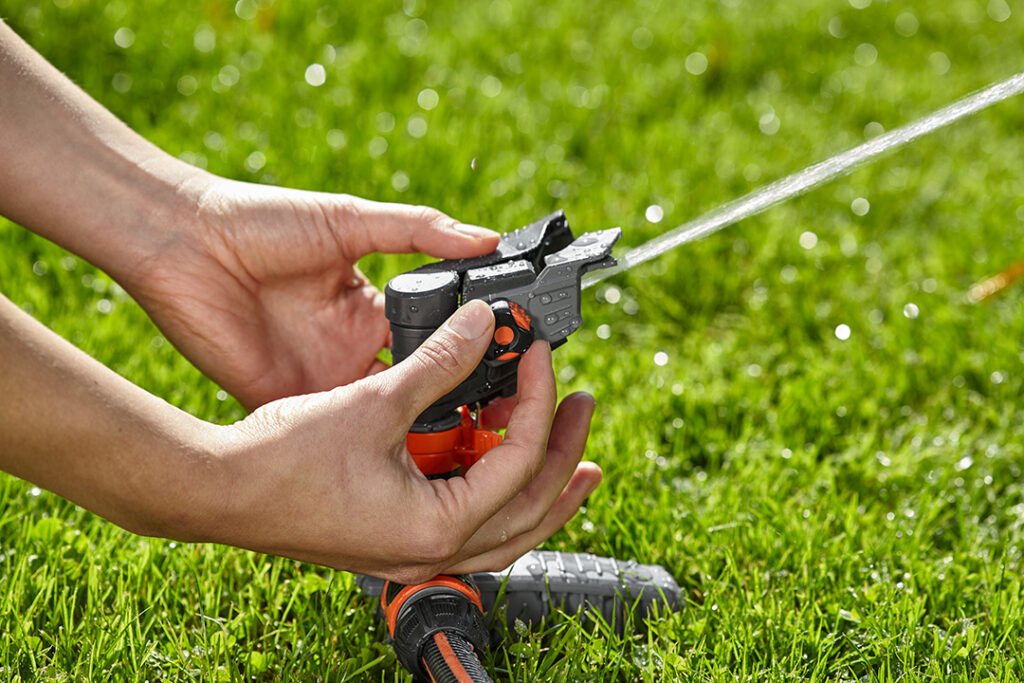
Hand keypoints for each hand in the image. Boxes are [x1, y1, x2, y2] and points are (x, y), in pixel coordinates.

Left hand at [121, 178, 499, 408]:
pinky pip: (332, 431)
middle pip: (414, 384)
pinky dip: (362, 445)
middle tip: (497, 413)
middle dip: (453, 399)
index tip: (510, 363)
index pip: (432, 337)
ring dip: (415, 428)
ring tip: (462, 439)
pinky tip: (401, 454)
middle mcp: (351, 348)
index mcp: (369, 308)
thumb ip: (420, 231)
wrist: (184, 241)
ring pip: (380, 417)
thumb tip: (487, 240)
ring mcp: (320, 378)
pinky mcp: (286, 400)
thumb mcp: (352, 220)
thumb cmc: (262, 220)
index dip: (468, 351)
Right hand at [200, 301, 602, 581]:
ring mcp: (414, 550)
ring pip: (506, 529)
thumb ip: (440, 362)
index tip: (537, 353)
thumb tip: (485, 322)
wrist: (218, 490)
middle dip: (566, 458)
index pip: (519, 460)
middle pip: (531, 511)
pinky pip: (469, 524)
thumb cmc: (284, 457)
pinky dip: (494, 492)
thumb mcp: (375, 401)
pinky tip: (494, 460)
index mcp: (438, 525)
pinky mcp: (395, 537)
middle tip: (584, 409)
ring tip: (573, 456)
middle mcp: (433, 550)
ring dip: (542, 487)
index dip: (537, 399)